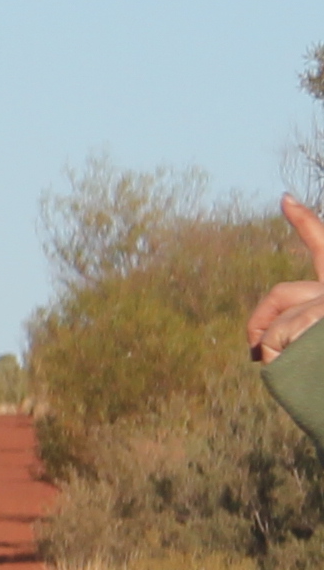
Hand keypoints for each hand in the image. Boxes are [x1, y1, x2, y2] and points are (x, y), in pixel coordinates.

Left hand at [256, 196, 323, 365]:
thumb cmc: (323, 369)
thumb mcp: (317, 341)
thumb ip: (306, 327)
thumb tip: (262, 348)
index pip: (322, 247)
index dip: (304, 222)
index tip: (283, 199)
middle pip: (280, 294)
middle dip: (260, 321)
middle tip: (252, 349)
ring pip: (275, 330)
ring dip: (277, 357)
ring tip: (307, 370)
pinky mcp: (314, 322)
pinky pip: (273, 344)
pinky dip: (276, 363)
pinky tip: (293, 369)